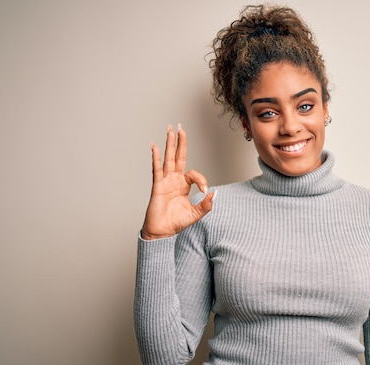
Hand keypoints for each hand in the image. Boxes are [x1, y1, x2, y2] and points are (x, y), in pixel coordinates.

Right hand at [141, 124, 214, 239]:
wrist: (162, 232)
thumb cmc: (176, 223)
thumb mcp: (196, 214)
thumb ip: (206, 205)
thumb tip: (214, 194)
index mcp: (183, 185)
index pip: (193, 174)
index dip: (201, 179)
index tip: (205, 190)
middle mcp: (173, 180)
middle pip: (178, 157)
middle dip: (180, 142)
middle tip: (180, 127)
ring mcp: (165, 181)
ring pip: (168, 159)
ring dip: (169, 144)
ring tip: (170, 129)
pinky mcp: (157, 186)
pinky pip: (157, 170)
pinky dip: (156, 158)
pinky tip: (155, 147)